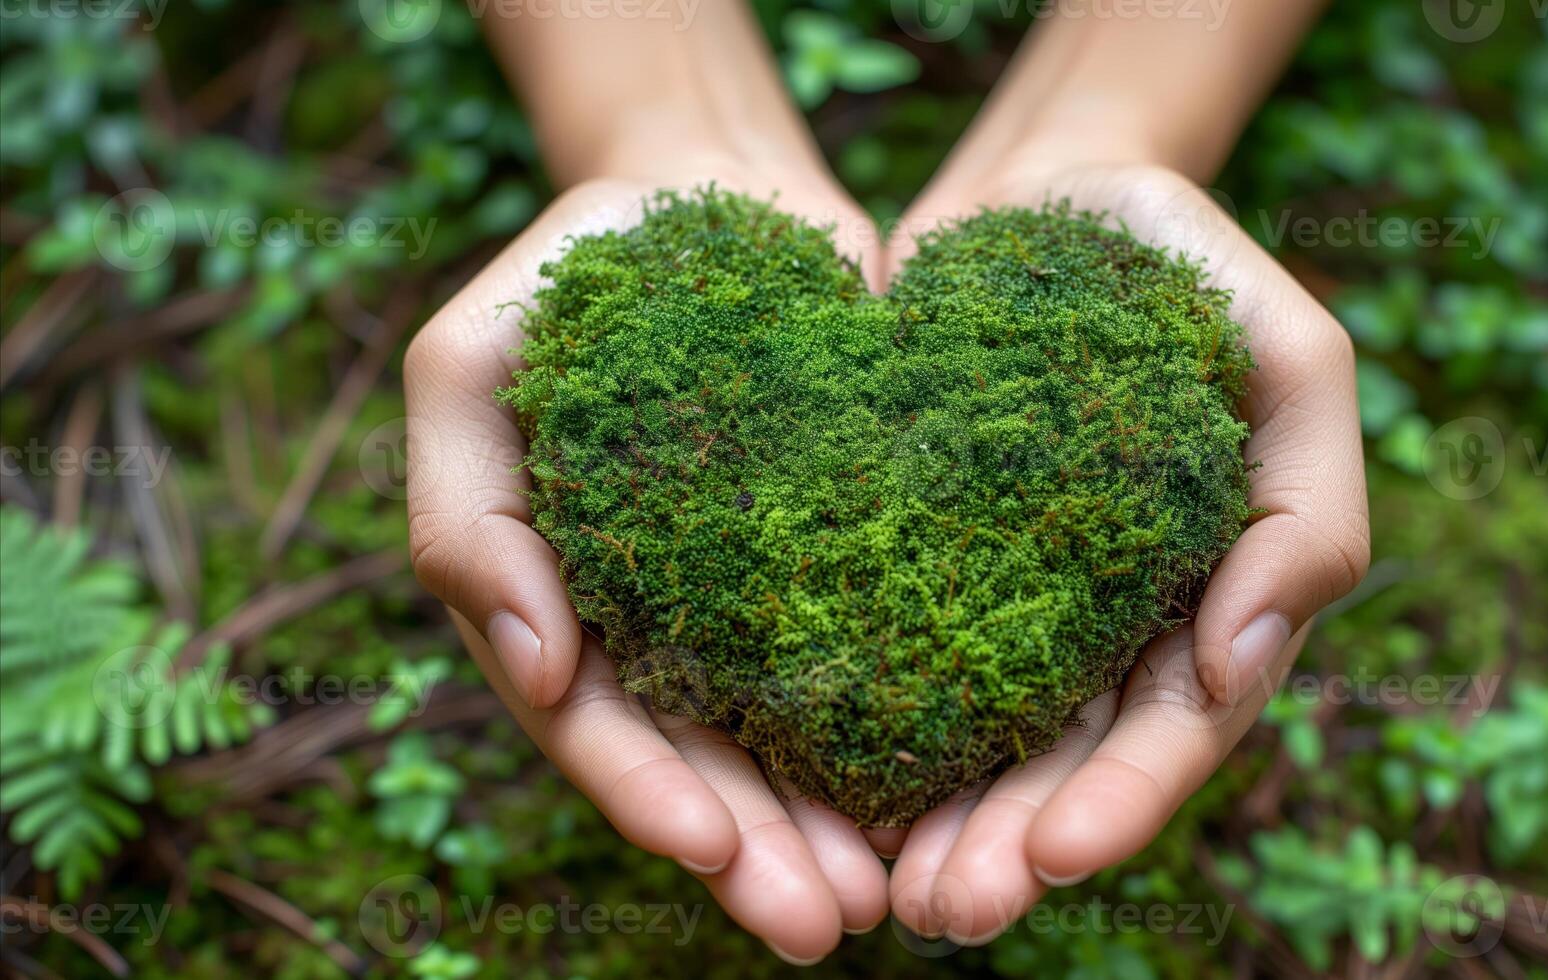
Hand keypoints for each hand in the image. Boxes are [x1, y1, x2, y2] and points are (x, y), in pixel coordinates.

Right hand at [404, 171, 891, 962]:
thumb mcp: (468, 368)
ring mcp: (772, 597)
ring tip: (904, 894)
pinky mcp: (863, 551)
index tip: (708, 850)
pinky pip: (893, 650)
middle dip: (764, 852)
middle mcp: (674, 627)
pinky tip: (970, 782)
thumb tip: (532, 663)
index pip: (604, 726)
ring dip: (847, 822)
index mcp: (570, 607)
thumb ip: (463, 511)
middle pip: (715, 764)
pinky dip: (922, 723)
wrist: (712, 189)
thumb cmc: (571, 275)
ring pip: (808, 738)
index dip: (648, 793)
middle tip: (831, 923)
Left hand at [884, 161, 1369, 943]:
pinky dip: (858, 726)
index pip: (1175, 725)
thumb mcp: (1293, 358)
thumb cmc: (1185, 264)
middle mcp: (1105, 624)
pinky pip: (885, 653)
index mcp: (1206, 597)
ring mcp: (1005, 598)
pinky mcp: (911, 557)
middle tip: (947, 910)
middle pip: (1066, 762)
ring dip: (935, 822)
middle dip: (1012, 844)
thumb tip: (1242, 658)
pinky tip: (809, 787)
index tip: (1054, 856)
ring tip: (883, 892)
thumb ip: (1308, 506)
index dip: (1124, 800)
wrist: (1046, 193)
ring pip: (974, 737)